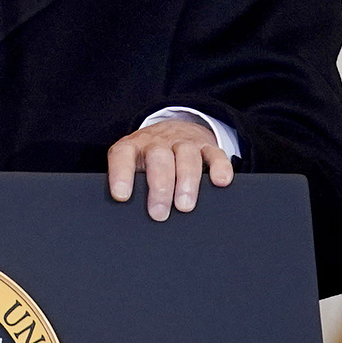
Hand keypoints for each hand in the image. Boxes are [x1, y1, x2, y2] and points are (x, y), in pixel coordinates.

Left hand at [105, 118, 234, 220]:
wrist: (172, 129)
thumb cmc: (147, 160)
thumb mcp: (132, 166)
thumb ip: (129, 184)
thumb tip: (125, 214)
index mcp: (133, 147)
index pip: (123, 155)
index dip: (121, 174)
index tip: (122, 196)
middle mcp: (158, 142)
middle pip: (159, 157)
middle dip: (160, 186)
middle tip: (159, 214)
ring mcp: (183, 142)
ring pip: (186, 155)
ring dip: (186, 181)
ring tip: (184, 206)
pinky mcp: (207, 146)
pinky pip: (215, 153)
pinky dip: (220, 167)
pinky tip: (220, 182)